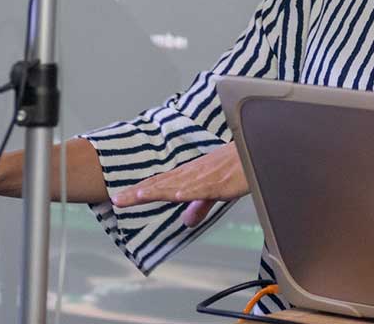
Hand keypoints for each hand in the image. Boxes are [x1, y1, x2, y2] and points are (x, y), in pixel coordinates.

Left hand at [108, 142, 248, 227]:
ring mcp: (204, 177)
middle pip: (160, 183)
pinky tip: (175, 195)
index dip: (139, 191)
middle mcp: (192, 174)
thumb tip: (187, 221)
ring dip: (156, 190)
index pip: (158, 184)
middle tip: (116, 199)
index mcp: (189, 175)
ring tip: (136, 196)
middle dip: (138, 192)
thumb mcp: (215, 192)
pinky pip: (200, 187)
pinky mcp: (219, 182)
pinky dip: (186, 190)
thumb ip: (200, 206)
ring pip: (175, 184)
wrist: (257, 151)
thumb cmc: (238, 166)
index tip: (120, 198)